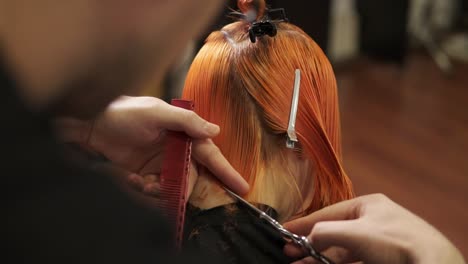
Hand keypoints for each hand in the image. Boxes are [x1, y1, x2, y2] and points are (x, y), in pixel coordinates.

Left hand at [56, 96, 248, 197]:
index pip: (209, 153)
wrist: (89, 125)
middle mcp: (175, 149)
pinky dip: (146, 191)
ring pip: (174, 187)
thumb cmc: (122, 112)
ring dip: (160, 190)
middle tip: (160, 188)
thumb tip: (215, 131)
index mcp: (183, 133)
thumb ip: (186, 121)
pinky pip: (155, 191)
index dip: (226, 170)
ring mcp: (160, 163)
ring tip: (141, 183)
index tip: (242, 187)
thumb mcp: (155, 112)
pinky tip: (133, 181)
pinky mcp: (144, 174)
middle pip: (191, 176)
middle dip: (182, 187)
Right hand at [283, 194, 464, 263]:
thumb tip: (306, 240)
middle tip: (289, 253)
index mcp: (367, 205)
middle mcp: (371, 221)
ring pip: (341, 249)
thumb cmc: (397, 242)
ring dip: (320, 257)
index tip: (284, 231)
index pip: (327, 213)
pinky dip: (334, 263)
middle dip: (310, 243)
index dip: (304, 222)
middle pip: (333, 233)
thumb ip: (325, 232)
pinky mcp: (382, 259)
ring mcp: (377, 242)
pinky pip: (352, 260)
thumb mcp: (355, 233)